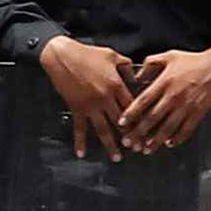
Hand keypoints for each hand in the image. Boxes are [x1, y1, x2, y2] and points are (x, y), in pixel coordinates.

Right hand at [39, 33, 139, 159]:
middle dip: (130, 137)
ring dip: (110, 145)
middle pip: (121, 122)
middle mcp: (105, 98)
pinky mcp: (76, 107)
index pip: (133, 107)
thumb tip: (134, 75)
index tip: (148, 131)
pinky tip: (81, 153)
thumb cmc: (87, 53)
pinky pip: (79, 128)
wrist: (61, 56)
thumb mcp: (112, 55)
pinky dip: (80, 141)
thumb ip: (126, 66)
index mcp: (116, 85)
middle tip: (138, 149)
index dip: (141, 120)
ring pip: (103, 129)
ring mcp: (90, 105)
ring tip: (117, 157)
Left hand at [115, 45, 210, 153]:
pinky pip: (187, 129)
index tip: (122, 124)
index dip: (131, 114)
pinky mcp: (199, 112)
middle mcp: (174, 96)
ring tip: (146, 149)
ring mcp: (187, 106)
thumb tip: (136, 75)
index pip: (143, 101)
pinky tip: (169, 144)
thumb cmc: (194, 60)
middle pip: (152, 118)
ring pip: (168, 127)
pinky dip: (178, 138)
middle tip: (129, 142)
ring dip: (156, 140)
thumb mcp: (169, 56)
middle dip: (139, 132)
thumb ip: (150, 63)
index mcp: (164, 82)